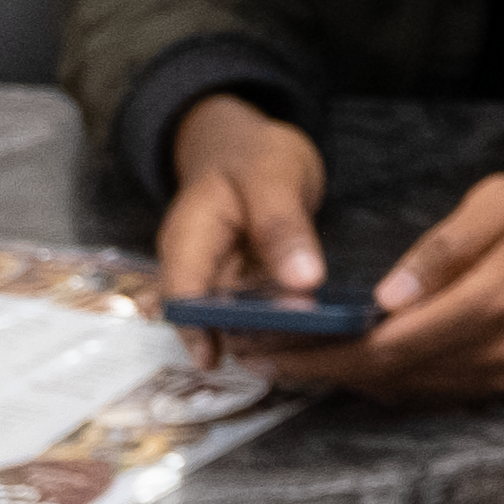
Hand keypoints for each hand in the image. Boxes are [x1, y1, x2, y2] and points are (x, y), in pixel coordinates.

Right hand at [158, 93, 326, 365]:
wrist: (248, 144)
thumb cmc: (251, 154)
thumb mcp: (272, 178)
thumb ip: (283, 227)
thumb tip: (304, 281)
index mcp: (188, 240)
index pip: (181, 295)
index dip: (193, 331)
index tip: (214, 359)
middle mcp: (201, 268)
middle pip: (213, 316)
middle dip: (247, 339)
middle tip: (293, 353)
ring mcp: (226, 279)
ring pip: (241, 320)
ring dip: (272, 335)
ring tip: (315, 347)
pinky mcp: (251, 284)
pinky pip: (265, 310)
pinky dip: (288, 319)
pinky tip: (322, 332)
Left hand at [249, 168, 503, 408]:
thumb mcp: (501, 201)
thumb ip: (441, 251)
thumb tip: (386, 298)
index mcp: (490, 303)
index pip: (384, 347)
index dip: (320, 357)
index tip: (268, 351)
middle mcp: (497, 350)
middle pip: (388, 378)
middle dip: (319, 372)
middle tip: (264, 356)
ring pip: (408, 391)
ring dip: (350, 380)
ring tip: (299, 358)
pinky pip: (436, 391)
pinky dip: (391, 380)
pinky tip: (362, 360)